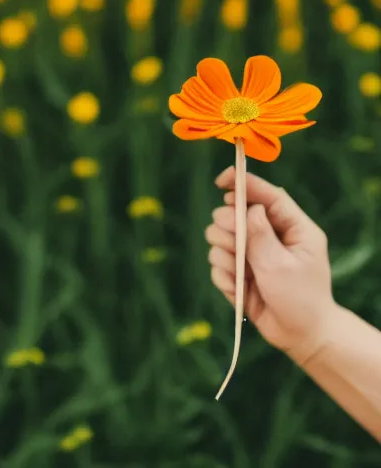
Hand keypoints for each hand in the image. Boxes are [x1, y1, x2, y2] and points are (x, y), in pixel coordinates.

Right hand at [205, 166, 336, 363]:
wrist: (299, 336)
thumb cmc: (300, 300)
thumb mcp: (281, 266)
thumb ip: (260, 236)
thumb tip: (247, 208)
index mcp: (292, 227)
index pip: (267, 195)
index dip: (244, 183)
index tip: (222, 180)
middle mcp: (269, 235)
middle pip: (233, 214)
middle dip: (228, 230)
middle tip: (237, 248)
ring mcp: (251, 253)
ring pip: (218, 239)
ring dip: (225, 257)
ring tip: (241, 277)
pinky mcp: (238, 271)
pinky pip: (216, 264)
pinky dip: (223, 277)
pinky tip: (240, 291)